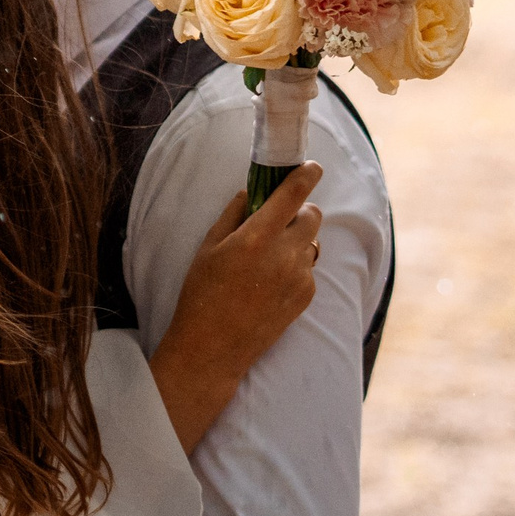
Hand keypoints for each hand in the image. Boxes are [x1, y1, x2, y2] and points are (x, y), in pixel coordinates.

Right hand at [150, 162, 323, 453]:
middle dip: (300, 212)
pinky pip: (309, 268)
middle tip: (279, 221)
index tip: (312, 167)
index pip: (294, 194)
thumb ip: (233, 215)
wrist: (213, 348)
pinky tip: (271, 281)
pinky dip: (297, 266)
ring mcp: (299, 277)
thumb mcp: (208, 248)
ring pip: (312, 243)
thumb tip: (251, 193)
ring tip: (270, 257)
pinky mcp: (306, 297)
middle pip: (313, 216)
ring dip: (298, 241)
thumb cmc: (201, 295)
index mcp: (256, 237)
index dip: (307, 175)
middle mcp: (284, 254)